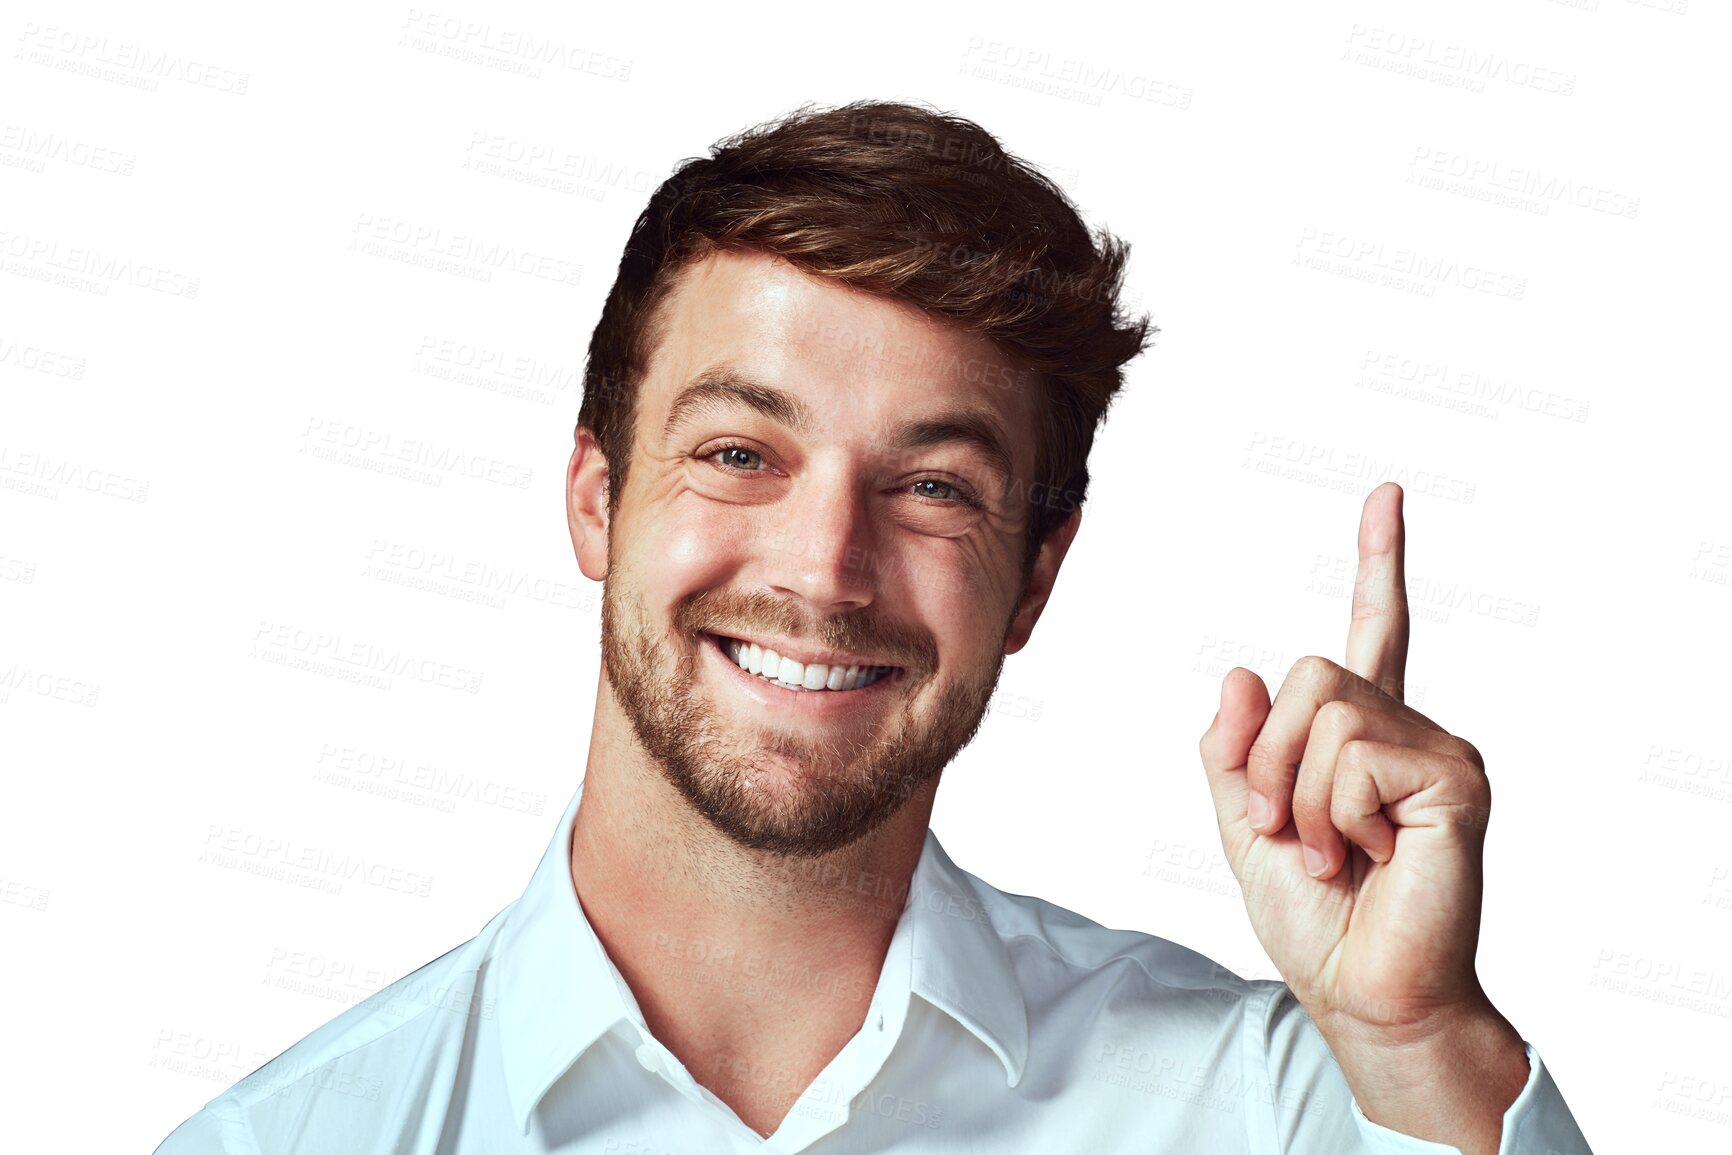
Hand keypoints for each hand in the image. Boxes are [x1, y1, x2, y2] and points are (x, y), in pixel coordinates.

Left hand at [1197, 482, 1496, 1041]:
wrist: (1362, 995)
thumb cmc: (1315, 920)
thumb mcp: (1245, 823)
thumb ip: (1235, 748)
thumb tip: (1244, 670)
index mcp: (1365, 736)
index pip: (1376, 631)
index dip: (1379, 562)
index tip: (1385, 495)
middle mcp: (1412, 731)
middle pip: (1311, 673)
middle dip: (1270, 757)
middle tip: (1287, 829)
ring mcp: (1439, 752)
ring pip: (1326, 712)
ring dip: (1299, 795)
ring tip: (1332, 853)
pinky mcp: (1456, 781)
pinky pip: (1354, 756)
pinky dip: (1333, 814)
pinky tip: (1365, 857)